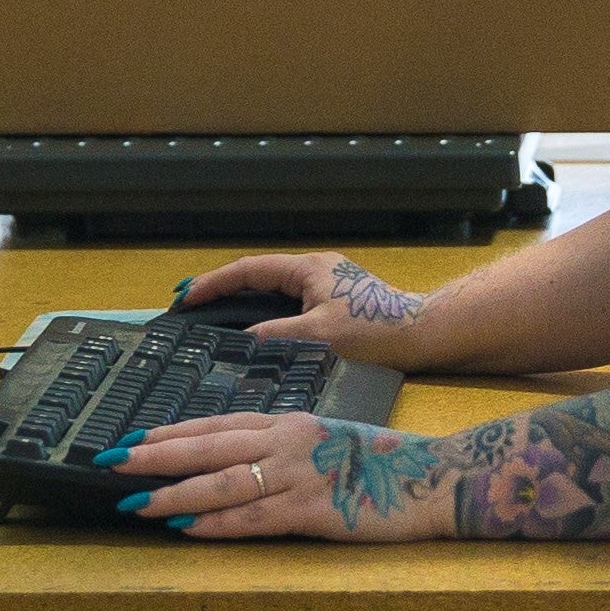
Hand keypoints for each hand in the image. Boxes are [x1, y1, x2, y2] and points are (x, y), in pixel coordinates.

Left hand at [101, 409, 449, 540]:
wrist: (433, 476)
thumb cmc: (381, 462)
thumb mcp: (324, 440)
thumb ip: (281, 446)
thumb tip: (235, 459)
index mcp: (287, 423)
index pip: (214, 424)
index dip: (169, 432)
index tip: (131, 439)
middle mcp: (286, 441)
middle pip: (206, 446)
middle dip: (154, 455)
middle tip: (111, 461)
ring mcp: (298, 474)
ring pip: (222, 482)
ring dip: (173, 493)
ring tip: (134, 501)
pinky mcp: (313, 509)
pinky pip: (254, 517)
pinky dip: (216, 523)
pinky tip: (185, 528)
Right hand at [170, 249, 434, 356]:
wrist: (424, 336)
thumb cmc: (376, 331)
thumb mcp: (318, 335)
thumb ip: (274, 335)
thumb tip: (240, 341)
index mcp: (308, 269)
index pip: (249, 269)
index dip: (214, 283)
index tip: (186, 298)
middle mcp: (315, 272)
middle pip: (259, 278)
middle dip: (224, 292)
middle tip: (192, 311)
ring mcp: (327, 288)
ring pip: (274, 293)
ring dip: (245, 305)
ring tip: (214, 323)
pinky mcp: (336, 306)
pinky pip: (290, 307)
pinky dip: (268, 317)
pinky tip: (257, 337)